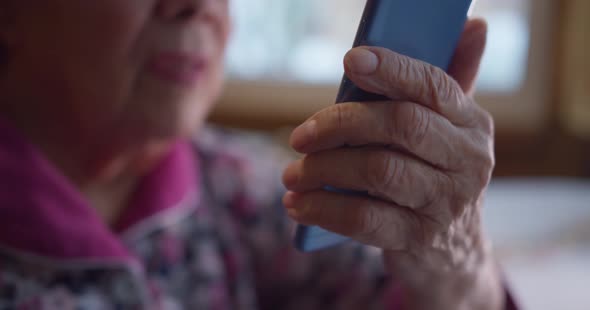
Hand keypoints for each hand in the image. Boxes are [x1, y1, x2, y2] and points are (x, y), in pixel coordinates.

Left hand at [283, 19, 503, 308]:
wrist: (453, 252)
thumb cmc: (436, 174)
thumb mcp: (448, 130)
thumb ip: (452, 80)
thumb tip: (474, 24)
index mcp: (472, 124)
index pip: (434, 86)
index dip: (393, 69)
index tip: (351, 61)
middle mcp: (468, 162)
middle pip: (400, 125)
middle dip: (340, 124)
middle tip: (299, 137)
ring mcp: (446, 203)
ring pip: (377, 171)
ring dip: (323, 169)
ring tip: (291, 174)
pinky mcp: (418, 239)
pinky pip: (364, 219)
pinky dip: (323, 209)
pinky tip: (297, 205)